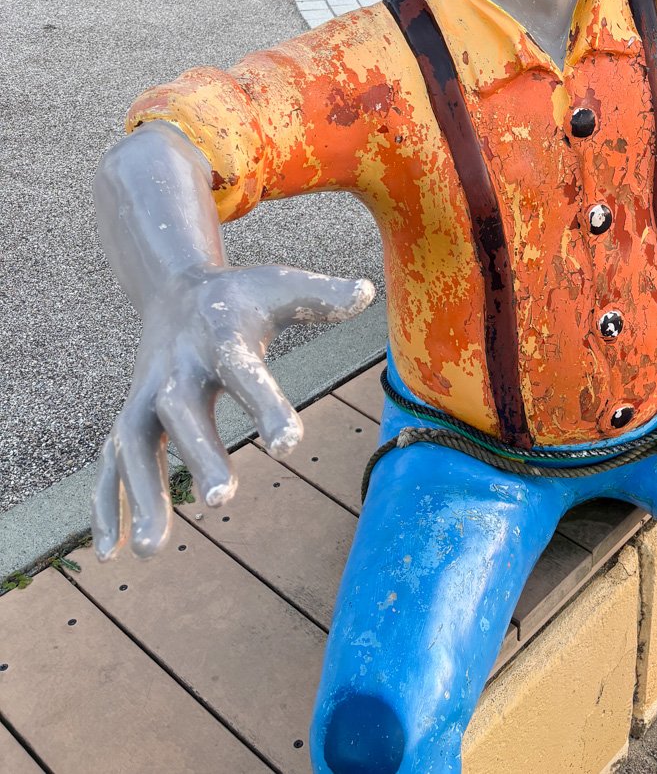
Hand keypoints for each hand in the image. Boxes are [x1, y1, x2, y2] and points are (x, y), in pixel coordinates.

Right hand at [92, 260, 373, 560]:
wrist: (175, 289)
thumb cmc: (240, 297)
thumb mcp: (281, 286)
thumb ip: (323, 296)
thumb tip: (368, 292)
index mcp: (220, 336)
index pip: (243, 370)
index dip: (266, 405)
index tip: (289, 444)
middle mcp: (177, 367)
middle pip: (182, 411)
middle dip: (200, 453)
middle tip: (222, 499)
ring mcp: (146, 393)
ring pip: (134, 443)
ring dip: (141, 493)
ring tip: (153, 550)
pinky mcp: (130, 415)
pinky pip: (110, 462)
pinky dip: (106, 504)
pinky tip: (112, 552)